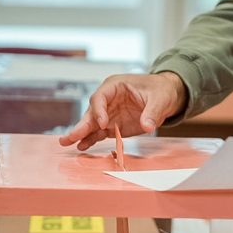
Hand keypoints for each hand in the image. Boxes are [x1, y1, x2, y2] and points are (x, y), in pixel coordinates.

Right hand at [58, 72, 187, 150]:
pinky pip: (99, 133)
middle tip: (72, 136)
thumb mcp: (160, 99)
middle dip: (82, 125)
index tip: (103, 124)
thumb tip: (147, 126)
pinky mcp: (113, 126)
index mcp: (115, 86)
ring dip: (80, 134)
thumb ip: (152, 113)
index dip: (99, 111)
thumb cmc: (161, 90)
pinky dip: (91, 140)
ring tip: (66, 143)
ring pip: (92, 124)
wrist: (166, 96)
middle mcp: (108, 100)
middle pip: (92, 112)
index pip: (100, 97)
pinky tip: (82, 146)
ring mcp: (109, 113)